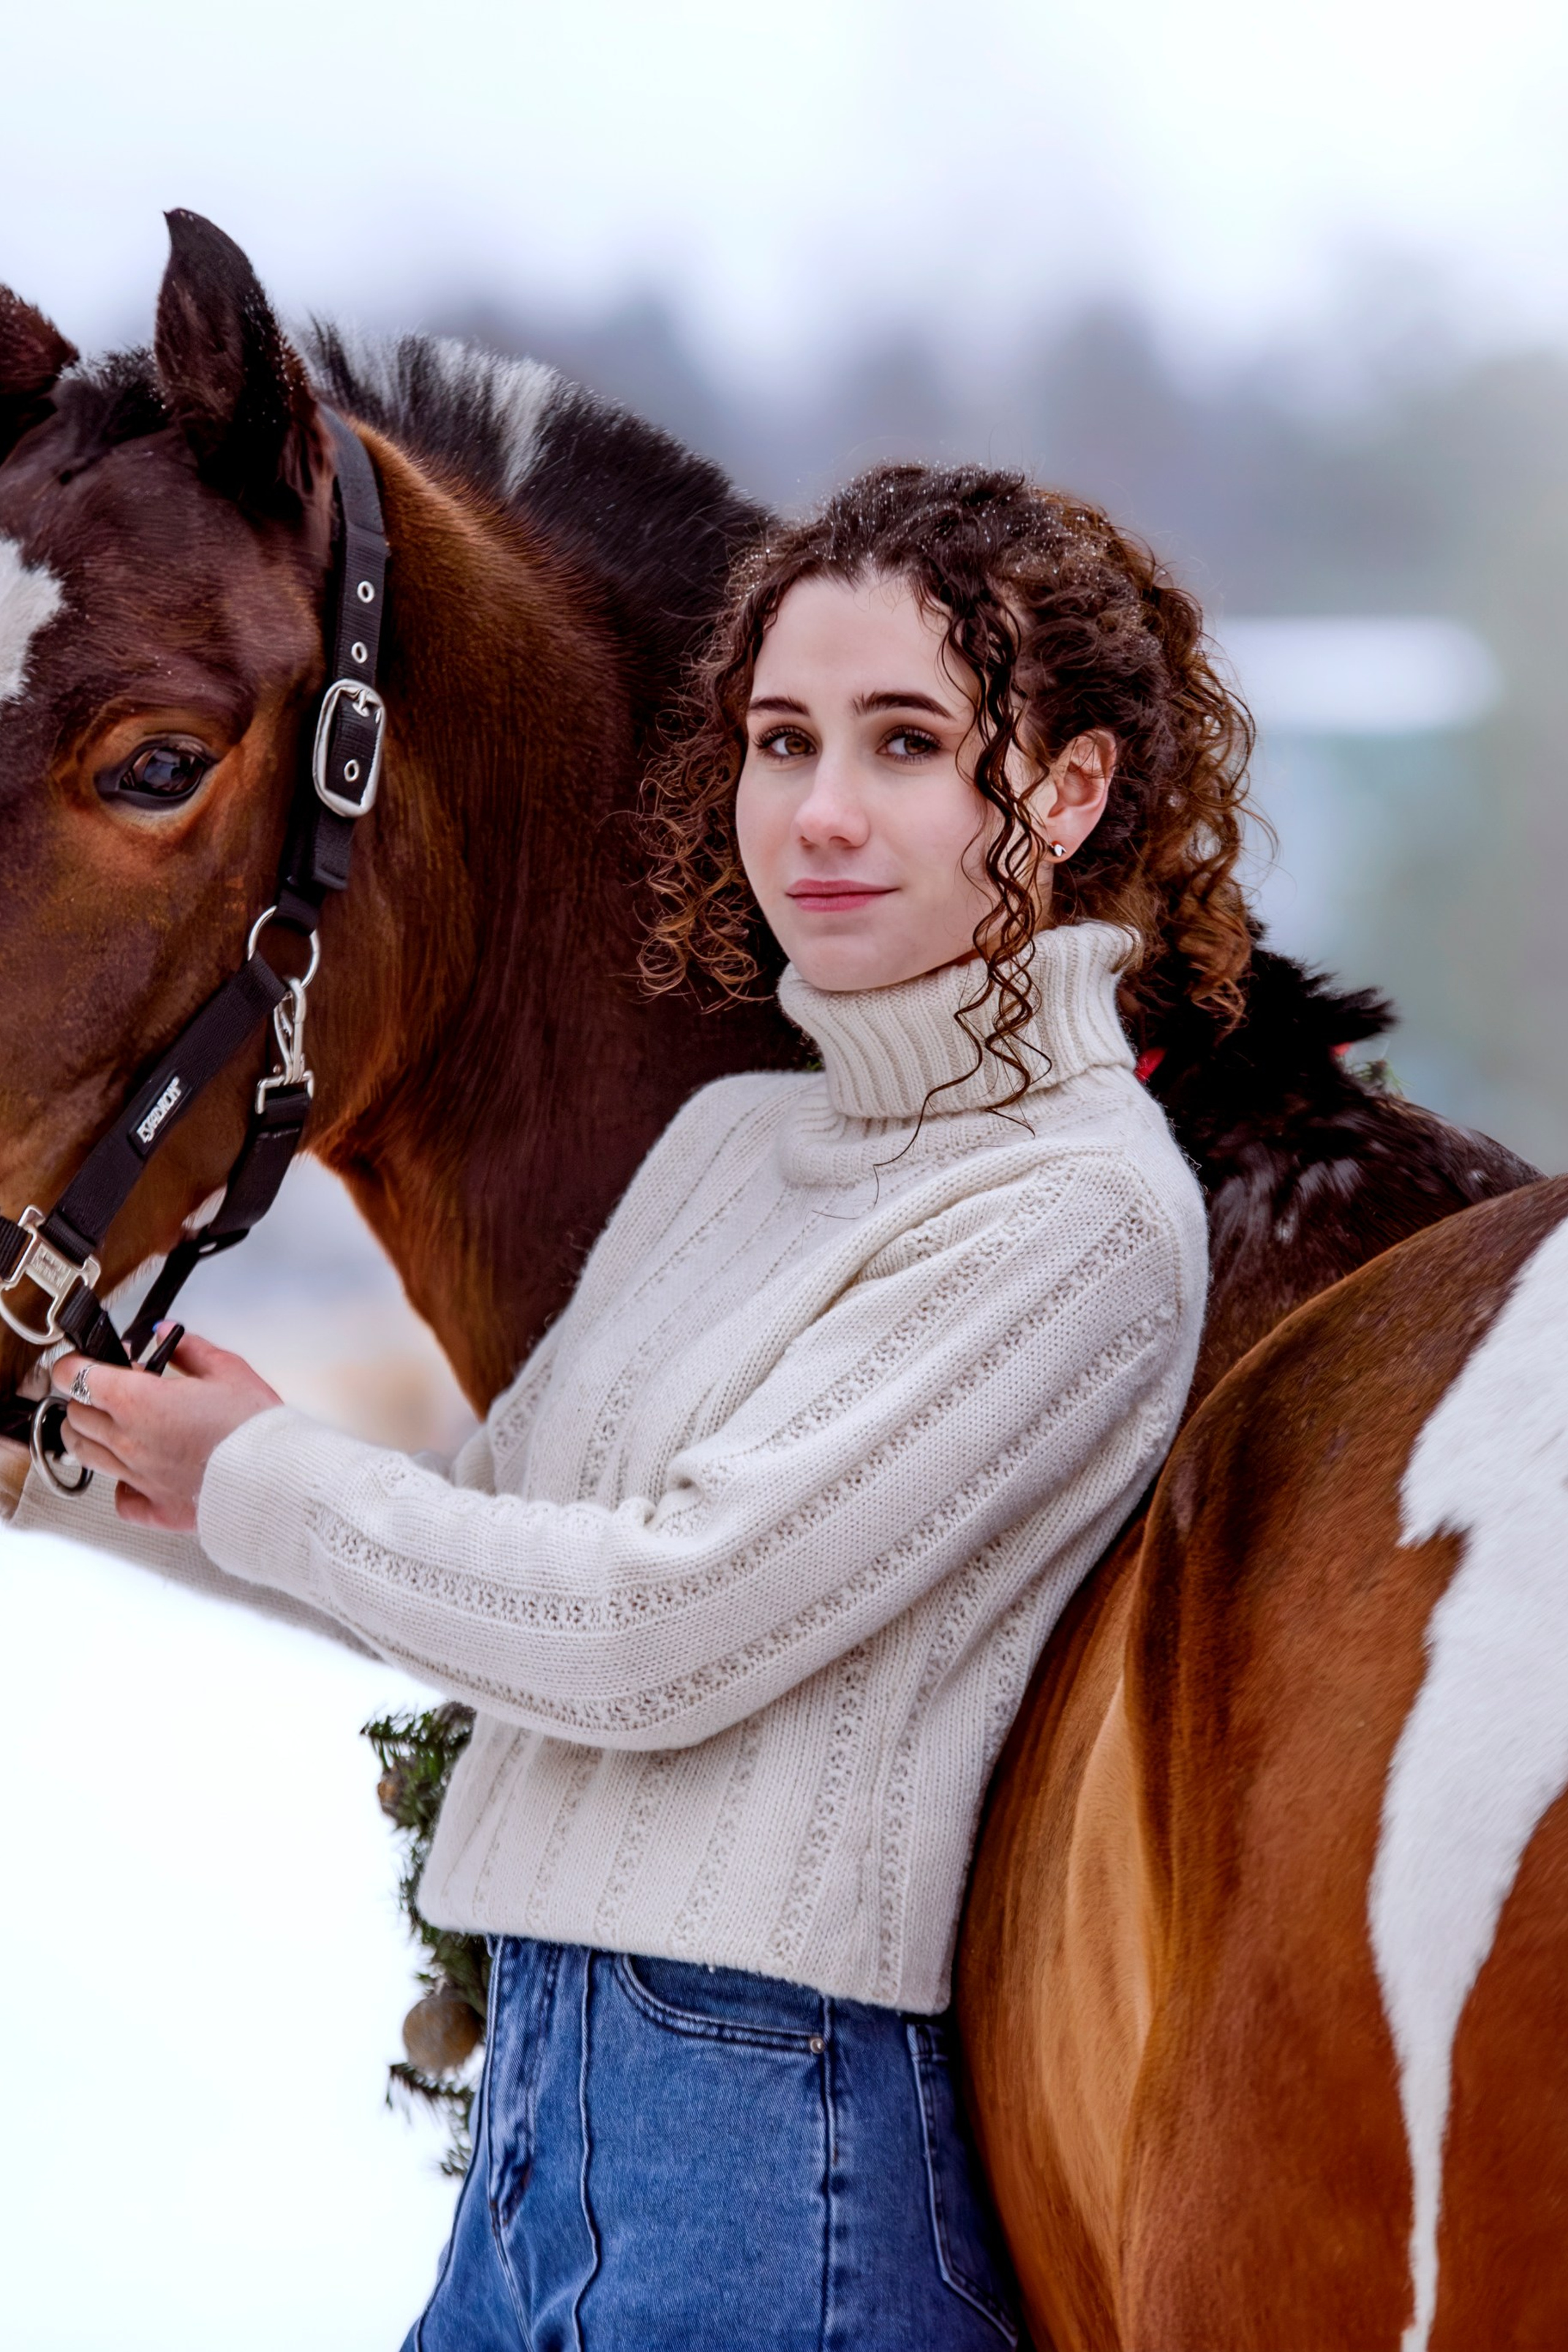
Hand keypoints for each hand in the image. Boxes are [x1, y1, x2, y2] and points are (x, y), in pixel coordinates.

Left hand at [51, 1332, 281, 1531]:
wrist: (277, 1477)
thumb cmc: (255, 1427)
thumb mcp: (228, 1370)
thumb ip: (190, 1348)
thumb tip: (164, 1335)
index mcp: (139, 1401)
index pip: (77, 1376)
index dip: (74, 1363)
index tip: (84, 1360)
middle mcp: (129, 1441)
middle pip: (76, 1415)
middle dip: (84, 1396)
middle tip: (109, 1389)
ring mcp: (138, 1477)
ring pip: (85, 1454)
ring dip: (89, 1435)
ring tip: (111, 1425)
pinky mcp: (155, 1507)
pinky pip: (121, 1498)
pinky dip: (121, 1485)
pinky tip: (136, 1473)